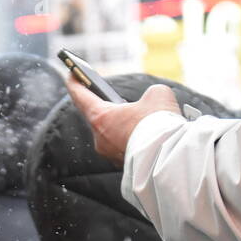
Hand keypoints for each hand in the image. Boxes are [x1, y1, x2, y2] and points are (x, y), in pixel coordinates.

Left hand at [64, 78, 181, 166]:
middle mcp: (100, 139)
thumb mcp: (157, 94)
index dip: (75, 84)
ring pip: (114, 135)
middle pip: (99, 117)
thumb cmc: (158, 123)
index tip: (71, 75)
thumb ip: (150, 95)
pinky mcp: (124, 165)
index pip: (81, 97)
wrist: (169, 156)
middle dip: (108, 107)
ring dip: (123, 125)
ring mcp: (111, 155)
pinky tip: (147, 136)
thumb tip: (151, 104)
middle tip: (111, 97)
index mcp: (100, 118)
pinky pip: (126, 148)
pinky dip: (134, 140)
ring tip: (139, 117)